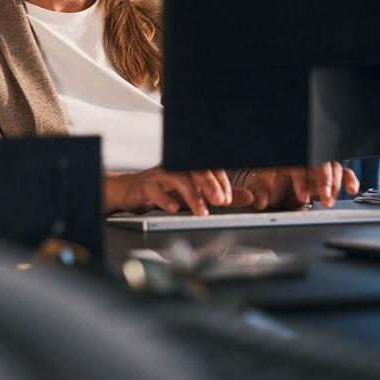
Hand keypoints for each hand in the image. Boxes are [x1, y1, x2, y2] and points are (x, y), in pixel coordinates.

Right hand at [104, 166, 250, 215]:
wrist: (131, 191)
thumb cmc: (165, 190)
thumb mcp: (195, 194)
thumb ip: (221, 195)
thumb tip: (249, 197)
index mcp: (188, 167)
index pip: (208, 167)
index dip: (220, 180)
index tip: (228, 198)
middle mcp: (174, 167)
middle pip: (194, 169)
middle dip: (210, 184)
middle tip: (222, 201)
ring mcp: (159, 175)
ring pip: (177, 179)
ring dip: (192, 195)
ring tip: (202, 212)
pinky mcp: (145, 186)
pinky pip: (155, 190)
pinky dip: (165, 199)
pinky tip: (174, 209)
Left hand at [241, 162, 359, 209]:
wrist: (274, 185)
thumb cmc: (268, 183)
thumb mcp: (261, 187)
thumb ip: (260, 194)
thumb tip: (258, 202)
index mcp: (288, 164)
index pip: (298, 168)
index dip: (302, 182)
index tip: (302, 197)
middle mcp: (305, 164)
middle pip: (320, 166)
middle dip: (324, 182)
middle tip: (324, 199)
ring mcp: (318, 169)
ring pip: (333, 169)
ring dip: (335, 185)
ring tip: (329, 201)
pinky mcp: (330, 176)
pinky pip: (344, 173)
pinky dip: (350, 180)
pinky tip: (352, 190)